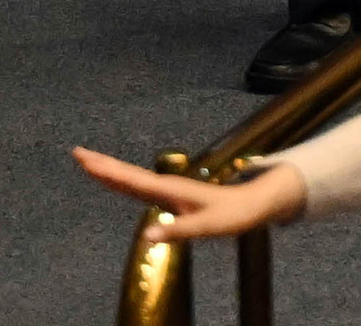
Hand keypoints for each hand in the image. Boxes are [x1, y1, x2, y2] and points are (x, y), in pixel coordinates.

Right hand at [71, 147, 306, 239]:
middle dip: (102, 164)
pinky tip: (113, 181)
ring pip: (131, 178)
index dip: (110, 172)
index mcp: (171, 189)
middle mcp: (167, 186)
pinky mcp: (170, 195)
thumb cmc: (233, 215)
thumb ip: (179, 231)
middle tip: (77, 153)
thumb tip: (148, 236)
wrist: (253, 203)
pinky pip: (139, 186)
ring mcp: (167, 189)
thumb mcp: (208, 226)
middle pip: (127, 174)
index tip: (87, 161)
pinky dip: (121, 181)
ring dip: (109, 171)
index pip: (133, 180)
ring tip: (87, 163)